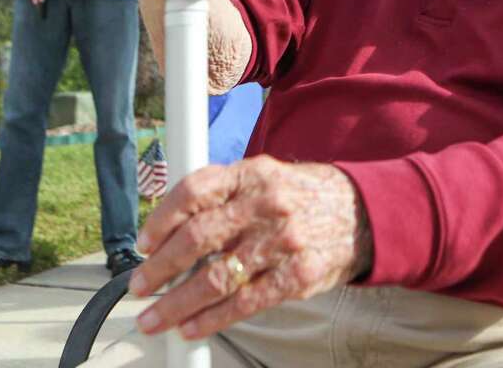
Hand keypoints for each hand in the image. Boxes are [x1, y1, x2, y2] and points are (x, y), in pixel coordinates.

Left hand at [130, 155, 371, 338]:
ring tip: (155, 318)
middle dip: (160, 268)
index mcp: (253, 174)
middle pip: (198, 238)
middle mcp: (266, 205)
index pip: (195, 192)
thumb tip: (169, 231)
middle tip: (139, 287)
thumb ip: (224, 196)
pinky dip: (212, 320)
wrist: (363, 213)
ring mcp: (282, 243)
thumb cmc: (302, 197)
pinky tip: (192, 328)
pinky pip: (245, 303)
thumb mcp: (265, 177)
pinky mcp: (297, 277)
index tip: (144, 244)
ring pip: (217, 278)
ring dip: (177, 304)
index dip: (161, 220)